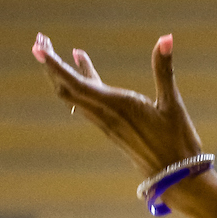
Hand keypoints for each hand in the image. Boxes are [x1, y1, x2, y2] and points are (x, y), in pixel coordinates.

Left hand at [31, 32, 202, 177]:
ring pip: (74, 98)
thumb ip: (164, 70)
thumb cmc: (178, 143)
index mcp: (118, 107)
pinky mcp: (112, 130)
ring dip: (63, 75)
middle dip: (50, 65)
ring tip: (64, 51)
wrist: (177, 179)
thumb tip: (167, 37)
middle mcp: (106, 116)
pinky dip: (81, 86)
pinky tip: (87, 74)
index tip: (37, 47)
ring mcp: (107, 124)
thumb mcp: (173, 104)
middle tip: (41, 40)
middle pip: (65, 89)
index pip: (76, 84)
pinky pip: (87, 105)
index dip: (54, 65)